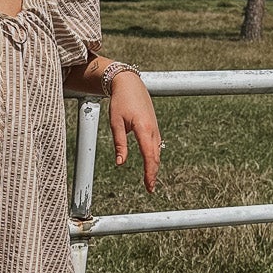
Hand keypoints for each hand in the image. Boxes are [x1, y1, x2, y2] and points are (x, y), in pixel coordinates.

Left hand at [109, 71, 160, 192]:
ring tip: (150, 180)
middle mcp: (153, 129)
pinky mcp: (153, 126)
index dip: (149, 172)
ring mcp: (155, 127)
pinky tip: (151, 164)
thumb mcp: (115, 123)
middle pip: (155, 156)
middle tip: (150, 188)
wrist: (130, 83)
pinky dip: (154, 157)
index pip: (149, 155)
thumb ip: (119, 144)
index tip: (149, 185)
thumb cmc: (120, 101)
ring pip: (157, 151)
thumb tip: (120, 163)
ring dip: (154, 166)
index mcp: (143, 128)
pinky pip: (156, 145)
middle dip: (153, 173)